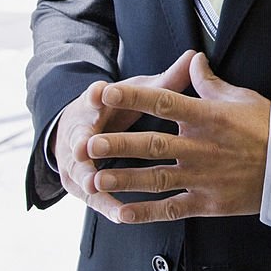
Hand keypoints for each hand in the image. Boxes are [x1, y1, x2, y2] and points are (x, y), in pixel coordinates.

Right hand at [51, 50, 195, 209]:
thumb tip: (194, 56)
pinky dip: (106, 205)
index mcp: (96, 103)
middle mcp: (82, 130)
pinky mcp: (81, 184)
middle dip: (84, 139)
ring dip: (88, 177)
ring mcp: (76, 159)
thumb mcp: (138, 90)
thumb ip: (167, 79)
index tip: (100, 91)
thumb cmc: (117, 105)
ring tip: (94, 184)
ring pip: (81, 170)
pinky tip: (120, 215)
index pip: (95, 96)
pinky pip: (94, 197)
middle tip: (84, 145)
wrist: (77, 128)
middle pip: (82, 134)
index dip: (97, 95)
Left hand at [87, 51, 270, 223]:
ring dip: (124, 179)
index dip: (134, 98)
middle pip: (152, 145)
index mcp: (207, 117)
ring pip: (156, 179)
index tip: (109, 92)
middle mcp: (200, 147)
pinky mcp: (207, 202)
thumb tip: (194, 60)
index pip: (164, 103)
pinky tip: (122, 213)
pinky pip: (171, 209)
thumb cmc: (266, 126)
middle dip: (119, 145)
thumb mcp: (239, 96)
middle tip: (88, 143)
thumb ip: (209, 82)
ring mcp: (202, 177)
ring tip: (96, 179)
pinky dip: (146, 213)